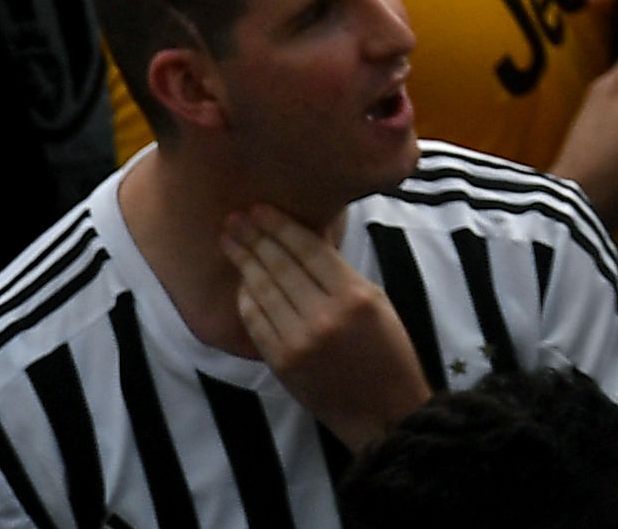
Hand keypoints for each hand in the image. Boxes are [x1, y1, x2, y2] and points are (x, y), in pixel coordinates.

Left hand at [222, 209, 430, 441]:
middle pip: (279, 267)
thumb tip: (305, 241)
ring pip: (263, 291)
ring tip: (230, 241)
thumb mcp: (376, 302)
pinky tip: (241, 281)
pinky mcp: (281, 362)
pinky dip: (246, 299)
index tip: (259, 208)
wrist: (382, 410)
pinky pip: (256, 321)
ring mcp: (298, 341)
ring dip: (244, 263)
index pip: (307, 250)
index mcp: (355, 295)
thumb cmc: (387, 352)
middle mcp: (323, 315)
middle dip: (254, 238)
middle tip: (234, 217)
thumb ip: (339, 274)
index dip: (280, 226)